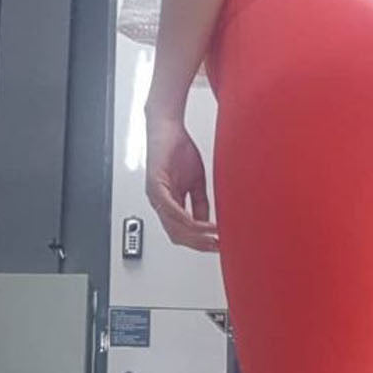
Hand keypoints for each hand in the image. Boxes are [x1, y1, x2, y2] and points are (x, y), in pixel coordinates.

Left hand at [145, 112, 219, 251]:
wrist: (167, 126)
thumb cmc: (177, 148)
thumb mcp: (195, 181)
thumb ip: (199, 203)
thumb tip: (205, 222)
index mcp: (168, 202)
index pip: (181, 232)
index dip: (198, 242)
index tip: (216, 244)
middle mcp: (159, 202)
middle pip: (177, 235)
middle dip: (199, 244)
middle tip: (217, 246)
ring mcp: (156, 196)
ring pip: (174, 227)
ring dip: (196, 236)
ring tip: (213, 238)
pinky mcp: (156, 186)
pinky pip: (171, 210)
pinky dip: (188, 220)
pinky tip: (201, 224)